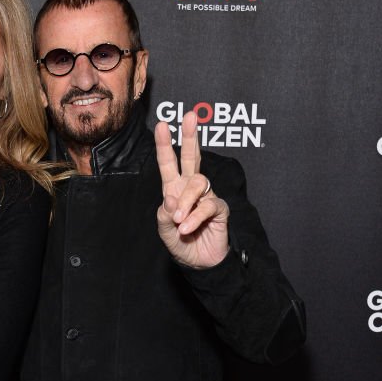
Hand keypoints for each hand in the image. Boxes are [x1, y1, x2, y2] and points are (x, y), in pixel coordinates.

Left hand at [155, 111, 228, 268]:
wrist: (198, 263)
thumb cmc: (180, 244)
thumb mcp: (164, 230)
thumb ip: (165, 213)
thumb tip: (171, 198)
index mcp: (174, 189)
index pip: (169, 163)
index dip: (165, 145)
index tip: (162, 124)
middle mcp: (191, 188)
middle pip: (192, 157)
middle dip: (190, 136)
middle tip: (189, 117)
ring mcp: (207, 196)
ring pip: (198, 183)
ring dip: (185, 202)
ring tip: (179, 220)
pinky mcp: (219, 208)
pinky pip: (208, 205)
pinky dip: (195, 218)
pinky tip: (186, 228)